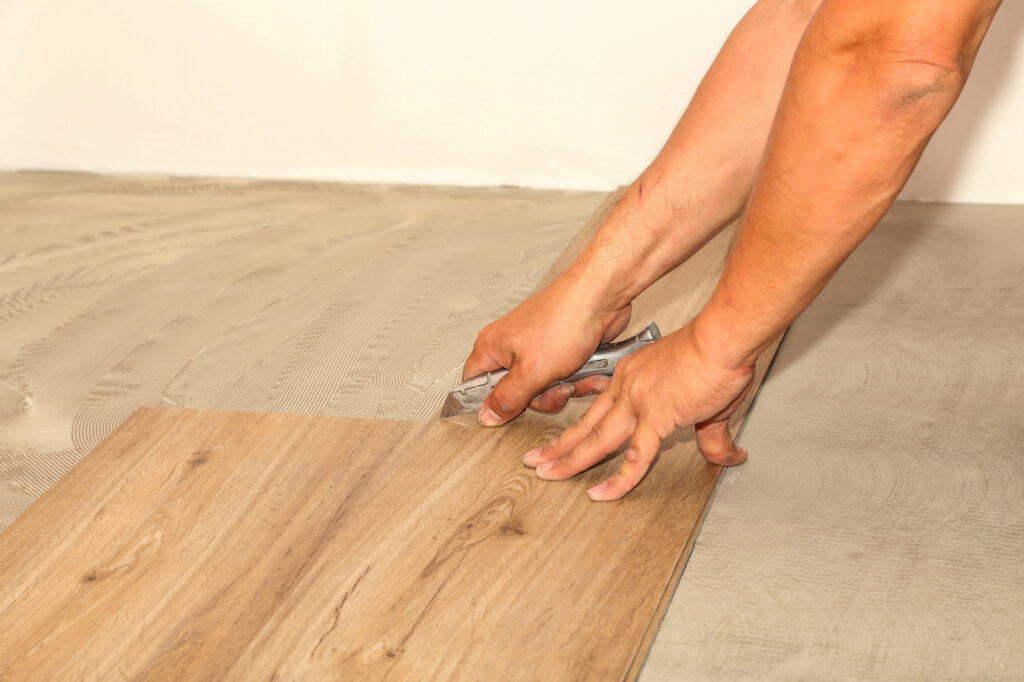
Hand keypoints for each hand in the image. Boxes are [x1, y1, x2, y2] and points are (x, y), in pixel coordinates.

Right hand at [461, 273, 631, 425]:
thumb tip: (487, 415)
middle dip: (541, 398)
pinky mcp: (561, 352)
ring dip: (565, 389)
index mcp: (492, 347)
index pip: (474, 385)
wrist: (602, 296)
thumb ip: (507, 398)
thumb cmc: (565, 318)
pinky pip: (564, 380)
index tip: (509, 411)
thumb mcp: (531, 371)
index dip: (490, 403)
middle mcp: (511, 348)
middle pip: (515, 394)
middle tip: (553, 387)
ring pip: (543, 390)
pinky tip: (588, 371)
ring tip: (576, 375)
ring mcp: (538, 350)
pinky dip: (579, 380)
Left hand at [521, 322, 754, 500]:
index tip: (563, 439)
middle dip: (558, 445)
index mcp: (632, 375)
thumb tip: (725, 453)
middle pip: (585, 424)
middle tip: (537, 460)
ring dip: (569, 460)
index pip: (598, 407)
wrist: (723, 340)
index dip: (578, 427)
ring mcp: (637, 403)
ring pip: (596, 439)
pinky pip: (634, 457)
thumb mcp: (706, 398)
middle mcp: (628, 388)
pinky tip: (601, 494)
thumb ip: (710, 433)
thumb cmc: (715, 355)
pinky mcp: (656, 417)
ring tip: (549, 475)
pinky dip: (618, 480)